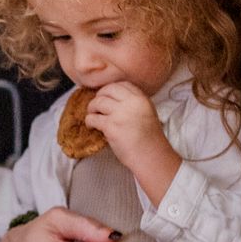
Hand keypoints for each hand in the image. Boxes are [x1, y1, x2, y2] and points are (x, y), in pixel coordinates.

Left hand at [84, 81, 180, 206]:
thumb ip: (134, 104)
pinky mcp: (110, 126)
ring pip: (97, 102)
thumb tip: (113, 99)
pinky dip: (89, 121)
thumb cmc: (149, 139)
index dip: (111, 89)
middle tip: (96, 105)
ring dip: (92, 108)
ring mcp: (120, 114)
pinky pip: (93, 118)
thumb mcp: (148, 113)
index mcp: (142, 99)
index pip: (122, 84)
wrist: (151, 157)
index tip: (106, 96)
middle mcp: (131, 103)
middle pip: (108, 90)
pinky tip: (92, 126)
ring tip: (93, 115)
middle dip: (99, 96)